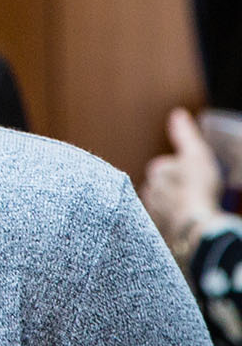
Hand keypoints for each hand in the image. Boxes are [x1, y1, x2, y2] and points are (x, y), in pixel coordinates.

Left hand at [142, 107, 222, 254]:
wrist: (196, 226)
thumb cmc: (197, 189)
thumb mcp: (196, 154)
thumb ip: (184, 134)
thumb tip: (177, 114)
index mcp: (155, 172)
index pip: (166, 166)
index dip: (182, 170)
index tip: (193, 177)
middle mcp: (147, 191)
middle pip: (163, 185)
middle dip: (174, 187)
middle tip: (192, 193)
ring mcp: (151, 212)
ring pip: (162, 203)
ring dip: (172, 204)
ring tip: (189, 208)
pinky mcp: (156, 231)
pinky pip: (164, 222)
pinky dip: (171, 221)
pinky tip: (184, 222)